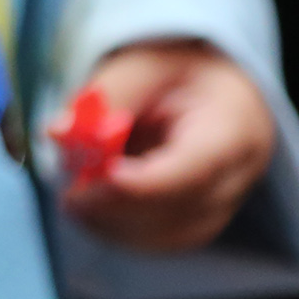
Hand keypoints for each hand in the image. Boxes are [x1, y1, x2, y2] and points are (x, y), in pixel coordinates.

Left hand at [52, 39, 275, 252]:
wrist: (206, 78)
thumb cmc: (176, 64)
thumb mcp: (142, 60)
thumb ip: (105, 95)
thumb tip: (58, 132)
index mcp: (234, 124)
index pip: (197, 166)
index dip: (147, 181)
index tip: (103, 178)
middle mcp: (240, 170)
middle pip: (183, 206)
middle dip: (120, 205)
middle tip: (69, 196)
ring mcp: (228, 198)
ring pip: (176, 233)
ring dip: (118, 224)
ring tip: (74, 202)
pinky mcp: (207, 214)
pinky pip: (169, 238)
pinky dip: (126, 231)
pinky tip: (93, 212)